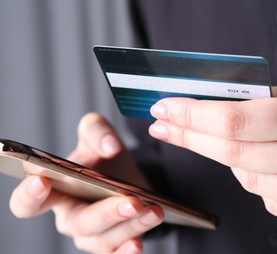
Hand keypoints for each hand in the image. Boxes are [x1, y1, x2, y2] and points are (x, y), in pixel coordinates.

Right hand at [10, 113, 162, 252]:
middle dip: (107, 212)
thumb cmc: (103, 160)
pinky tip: (138, 244)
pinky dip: (126, 252)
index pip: (27, 202)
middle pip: (79, 222)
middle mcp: (69, 217)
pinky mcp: (109, 245)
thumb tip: (109, 145)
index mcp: (55, 191)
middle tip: (132, 201)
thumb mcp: (98, 137)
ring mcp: (89, 235)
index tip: (42, 181)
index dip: (28, 195)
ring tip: (153, 211)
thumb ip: (97, 130)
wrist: (128, 177)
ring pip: (104, 238)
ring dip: (131, 226)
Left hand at [148, 83, 276, 237]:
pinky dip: (264, 183)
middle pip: (234, 155)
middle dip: (192, 138)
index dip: (194, 116)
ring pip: (249, 182)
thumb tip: (210, 106)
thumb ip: (264, 102)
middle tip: (167, 126)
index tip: (166, 109)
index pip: (237, 121)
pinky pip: (271, 202)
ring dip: (236, 162)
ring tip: (256, 146)